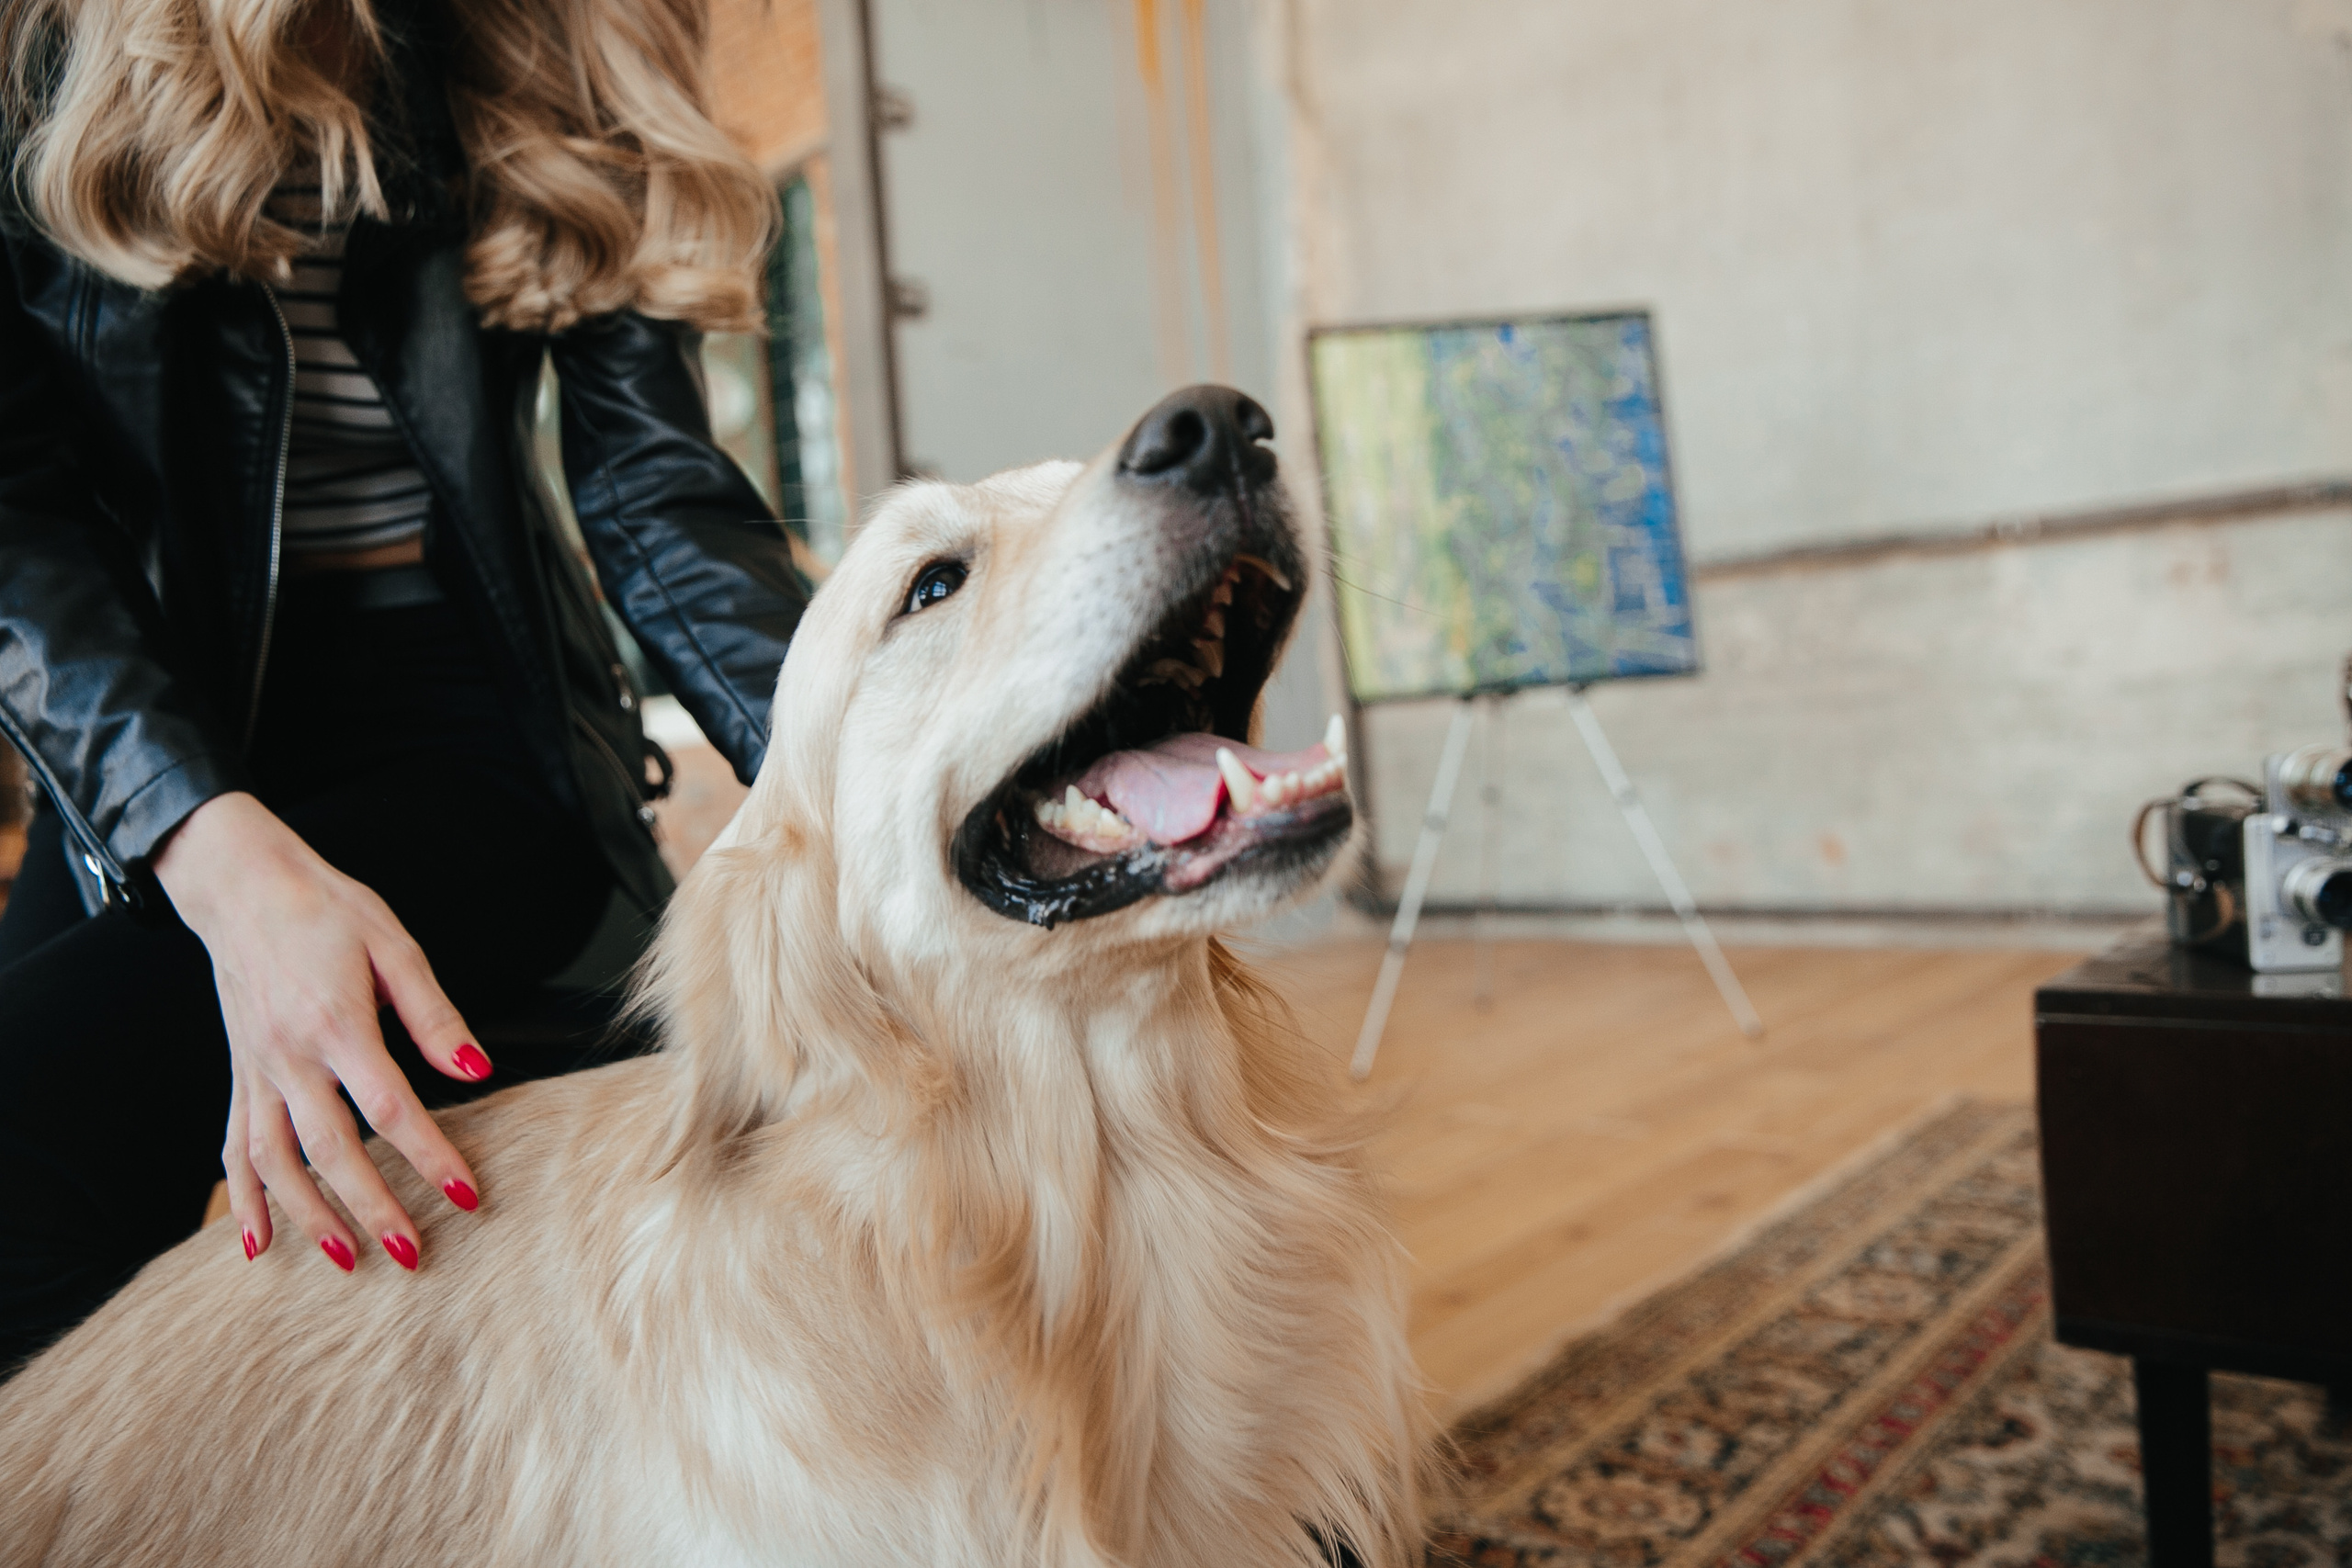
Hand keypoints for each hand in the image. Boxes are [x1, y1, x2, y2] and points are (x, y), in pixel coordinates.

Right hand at [155, 792, 486, 1271]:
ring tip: (348, 1259)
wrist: (242, 885)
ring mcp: (257, 1070)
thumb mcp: (393, 945)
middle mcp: (289, 1056)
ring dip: (310, 1216)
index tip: (466, 1194)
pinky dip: (243, 1197)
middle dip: (372, 1207)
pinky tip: (257, 1241)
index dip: (430, 1155)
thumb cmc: (325, 908)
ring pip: (275, 1162)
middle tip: (413, 1254)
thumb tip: (476, 1068)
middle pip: (331, 1149)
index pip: (390, 1107)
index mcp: (336, 1023)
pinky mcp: (239, 1074)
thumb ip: (433, 1014)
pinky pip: (234, 1146)